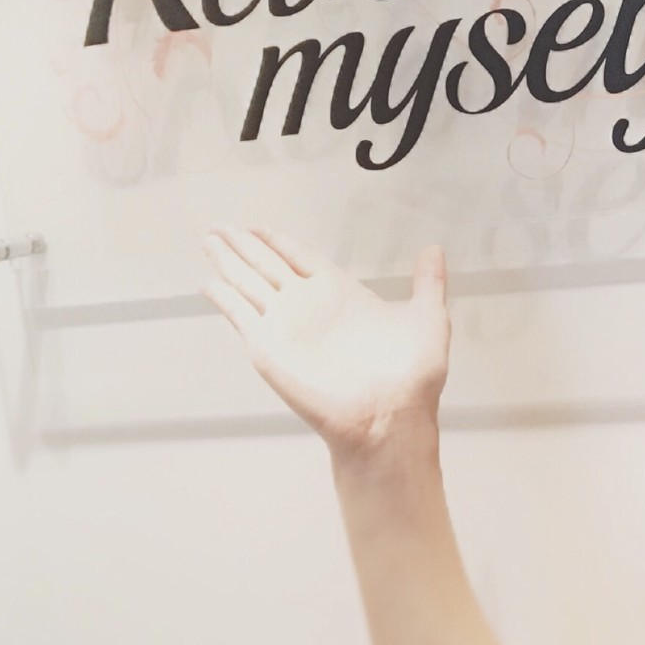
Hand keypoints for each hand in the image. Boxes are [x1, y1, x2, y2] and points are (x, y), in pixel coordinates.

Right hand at [201, 226, 450, 459]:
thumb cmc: (412, 377)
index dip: (279, 241)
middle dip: (244, 245)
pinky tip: (208, 283)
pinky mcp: (270, 349)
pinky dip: (224, 299)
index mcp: (342, 294)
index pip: (301, 258)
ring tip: (209, 240)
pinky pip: (241, 316)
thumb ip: (428, 282)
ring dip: (229, 262)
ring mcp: (287, 327)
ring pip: (250, 283)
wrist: (389, 418)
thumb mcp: (427, 318)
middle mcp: (310, 307)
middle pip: (268, 265)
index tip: (258, 226)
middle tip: (220, 226)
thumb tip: (435, 251)